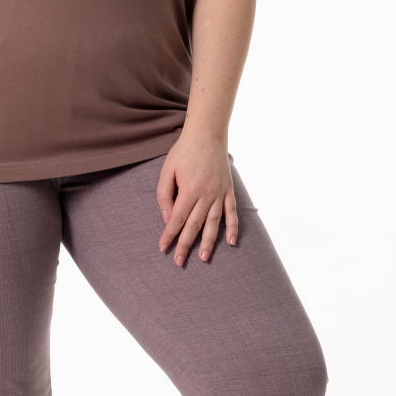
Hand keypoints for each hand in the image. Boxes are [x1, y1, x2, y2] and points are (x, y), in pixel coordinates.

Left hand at [156, 131, 237, 265]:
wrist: (207, 133)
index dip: (169, 235)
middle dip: (185, 245)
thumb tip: (168, 218)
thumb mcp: (167, 170)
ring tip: (204, 258)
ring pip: (214, 223)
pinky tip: (231, 242)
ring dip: (208, 242)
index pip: (177, 219)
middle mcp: (206, 194)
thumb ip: (165, 195)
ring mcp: (220, 193)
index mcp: (189, 190)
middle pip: (194, 225)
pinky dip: (233, 227)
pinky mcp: (229, 190)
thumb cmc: (184, 151)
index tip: (163, 249)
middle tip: (179, 262)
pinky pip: (232, 212)